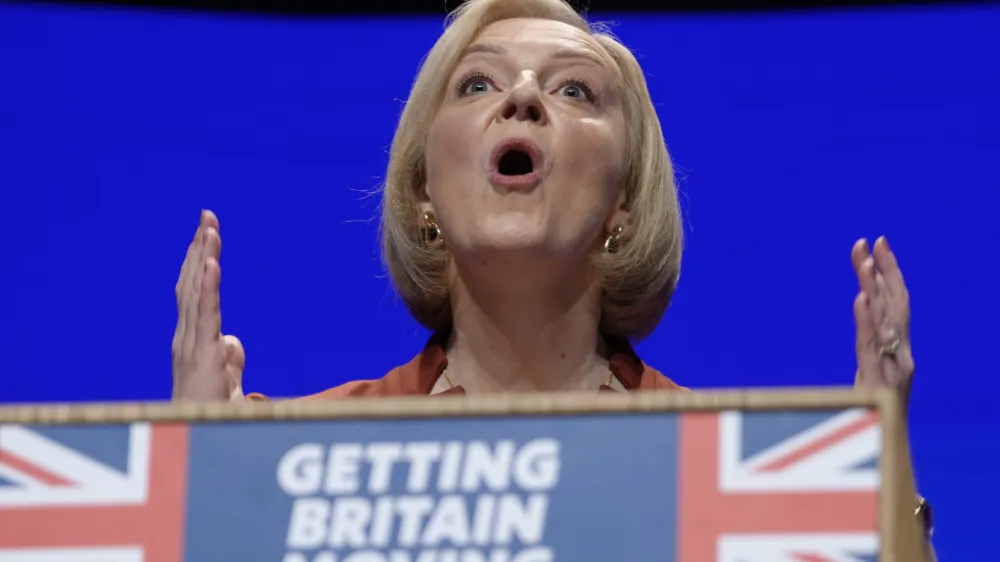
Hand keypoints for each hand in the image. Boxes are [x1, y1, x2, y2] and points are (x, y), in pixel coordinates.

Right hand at [171, 210, 245, 401]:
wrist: (201, 441)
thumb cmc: (211, 417)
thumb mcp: (227, 383)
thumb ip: (229, 361)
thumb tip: (233, 342)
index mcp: (193, 340)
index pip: (195, 292)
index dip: (200, 261)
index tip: (208, 231)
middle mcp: (186, 336)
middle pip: (192, 284)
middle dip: (200, 248)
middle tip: (208, 215)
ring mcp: (190, 344)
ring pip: (197, 292)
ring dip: (203, 258)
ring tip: (209, 228)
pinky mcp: (200, 354)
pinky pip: (205, 314)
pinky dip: (207, 286)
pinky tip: (211, 262)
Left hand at [851, 236, 914, 407]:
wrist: (886, 450)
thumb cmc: (876, 411)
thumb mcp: (873, 371)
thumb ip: (872, 342)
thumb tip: (865, 309)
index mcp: (900, 348)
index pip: (897, 301)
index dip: (888, 270)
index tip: (876, 242)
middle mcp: (901, 352)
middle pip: (896, 303)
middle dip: (884, 269)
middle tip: (873, 240)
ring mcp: (891, 366)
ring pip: (884, 320)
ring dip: (874, 287)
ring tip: (864, 261)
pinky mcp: (876, 381)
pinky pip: (869, 346)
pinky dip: (866, 321)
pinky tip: (859, 299)